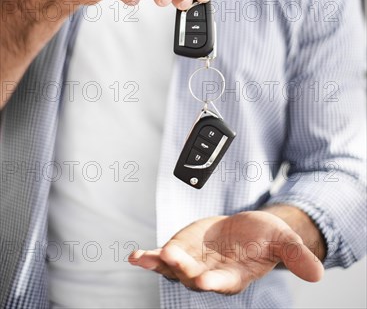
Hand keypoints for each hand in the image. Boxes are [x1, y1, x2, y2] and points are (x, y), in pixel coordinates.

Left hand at [128, 211, 323, 294]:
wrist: (247, 231)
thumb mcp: (282, 241)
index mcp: (236, 276)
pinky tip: (136, 255)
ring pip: (173, 269)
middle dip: (182, 270)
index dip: (215, 283)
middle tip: (172, 258)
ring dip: (159, 264)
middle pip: (194, 276)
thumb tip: (318, 273)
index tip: (205, 281)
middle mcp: (211, 274)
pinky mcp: (182, 251)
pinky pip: (162, 257)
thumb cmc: (265, 238)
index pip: (225, 283)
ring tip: (144, 257)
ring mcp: (194, 264)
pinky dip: (149, 257)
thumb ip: (296, 256)